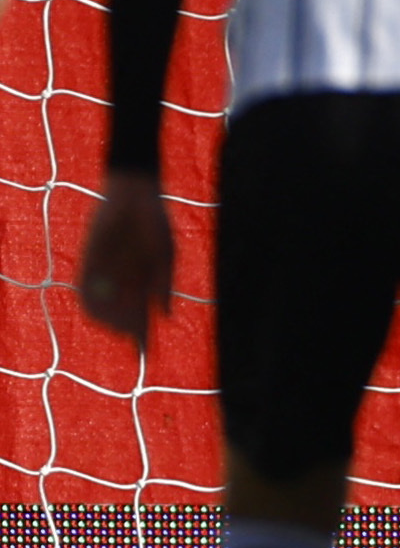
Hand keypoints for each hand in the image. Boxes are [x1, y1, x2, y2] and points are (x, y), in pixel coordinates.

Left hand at [78, 168, 173, 341]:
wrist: (133, 196)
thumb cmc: (155, 223)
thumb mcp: (166, 255)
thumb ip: (164, 284)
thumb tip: (165, 316)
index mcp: (145, 282)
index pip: (141, 317)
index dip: (141, 337)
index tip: (143, 351)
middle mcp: (124, 280)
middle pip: (121, 315)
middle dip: (124, 327)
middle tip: (129, 334)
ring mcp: (106, 272)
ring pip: (102, 305)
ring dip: (107, 318)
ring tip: (115, 325)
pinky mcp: (89, 262)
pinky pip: (85, 288)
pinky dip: (90, 302)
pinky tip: (96, 311)